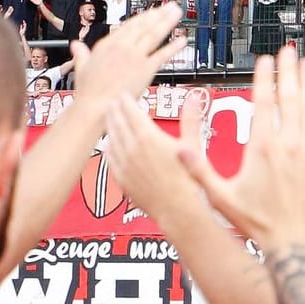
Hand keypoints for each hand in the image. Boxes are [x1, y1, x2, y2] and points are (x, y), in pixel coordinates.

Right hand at [70, 3, 183, 107]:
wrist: (95, 107)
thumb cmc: (88, 91)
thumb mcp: (81, 67)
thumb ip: (81, 54)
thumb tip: (75, 46)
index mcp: (107, 44)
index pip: (130, 25)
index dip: (144, 17)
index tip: (153, 11)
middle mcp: (123, 47)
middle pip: (145, 26)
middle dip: (159, 14)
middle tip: (170, 6)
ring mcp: (135, 57)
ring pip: (154, 35)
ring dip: (167, 22)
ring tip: (177, 13)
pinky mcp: (145, 69)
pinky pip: (162, 55)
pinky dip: (174, 47)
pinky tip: (182, 40)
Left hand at [104, 88, 208, 223]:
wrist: (179, 208)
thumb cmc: (189, 179)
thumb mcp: (192, 144)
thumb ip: (190, 118)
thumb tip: (195, 97)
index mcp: (148, 137)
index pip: (130, 111)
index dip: (126, 100)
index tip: (124, 95)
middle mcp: (132, 148)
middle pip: (117, 122)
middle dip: (115, 110)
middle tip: (115, 103)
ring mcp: (124, 164)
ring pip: (111, 138)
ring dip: (111, 126)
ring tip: (111, 119)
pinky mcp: (121, 178)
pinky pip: (110, 158)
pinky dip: (109, 147)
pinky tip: (111, 144)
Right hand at [177, 48, 304, 253]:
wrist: (292, 243)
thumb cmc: (254, 223)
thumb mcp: (220, 198)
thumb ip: (198, 171)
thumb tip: (177, 150)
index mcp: (262, 149)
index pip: (264, 103)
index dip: (264, 78)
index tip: (265, 59)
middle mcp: (289, 146)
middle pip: (290, 98)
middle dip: (288, 71)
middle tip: (287, 49)